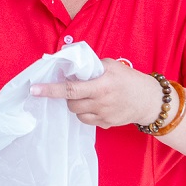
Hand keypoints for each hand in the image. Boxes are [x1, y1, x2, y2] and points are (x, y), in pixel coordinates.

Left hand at [29, 58, 165, 128]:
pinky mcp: (106, 125)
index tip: (34, 89)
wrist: (151, 101)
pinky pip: (86, 120)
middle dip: (67, 96)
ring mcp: (104, 116)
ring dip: (76, 104)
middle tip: (74, 88)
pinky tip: (95, 105)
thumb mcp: (111, 65)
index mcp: (101, 85)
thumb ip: (90, 65)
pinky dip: (85, 113)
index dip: (50, 90)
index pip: (70, 89)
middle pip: (70, 103)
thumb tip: (66, 61)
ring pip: (76, 113)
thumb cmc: (130, 80)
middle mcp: (101, 102)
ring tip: (87, 96)